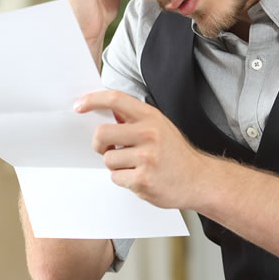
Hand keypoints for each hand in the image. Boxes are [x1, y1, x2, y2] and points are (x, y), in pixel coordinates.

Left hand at [75, 89, 212, 209]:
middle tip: (108, 149)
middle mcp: (149, 134)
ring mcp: (146, 158)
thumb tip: (102, 112)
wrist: (199, 180)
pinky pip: (116, 178)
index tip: (79, 106)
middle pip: (101, 134)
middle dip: (99, 144)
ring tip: (136, 166)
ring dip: (116, 166)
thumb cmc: (175, 153)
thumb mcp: (159, 126)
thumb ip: (133, 119)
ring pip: (108, 160)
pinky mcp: (143, 180)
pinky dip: (124, 179)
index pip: (115, 99)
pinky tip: (141, 178)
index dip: (92, 100)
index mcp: (150, 117)